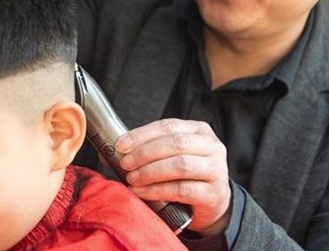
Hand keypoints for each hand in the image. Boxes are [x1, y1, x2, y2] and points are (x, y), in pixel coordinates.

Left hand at [115, 118, 230, 233]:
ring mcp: (216, 170)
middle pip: (175, 144)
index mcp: (200, 130)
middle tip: (125, 163)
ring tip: (132, 178)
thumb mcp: (174, 155)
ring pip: (179, 165)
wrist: (213, 203)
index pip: (168, 126)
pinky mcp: (213, 193)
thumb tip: (113, 150)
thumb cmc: (189, 175)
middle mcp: (212, 147)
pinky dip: (157, 190)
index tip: (121, 144)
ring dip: (150, 171)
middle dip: (145, 153)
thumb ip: (150, 149)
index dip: (142, 134)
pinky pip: (181, 189)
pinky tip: (142, 191)